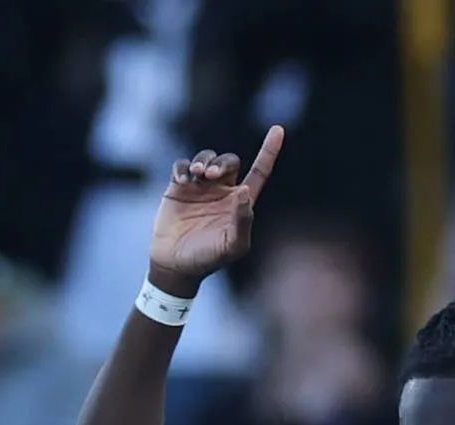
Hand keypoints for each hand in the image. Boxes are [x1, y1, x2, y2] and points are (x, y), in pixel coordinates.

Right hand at [148, 129, 284, 291]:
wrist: (176, 264)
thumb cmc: (208, 258)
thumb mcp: (232, 245)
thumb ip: (243, 221)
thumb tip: (245, 191)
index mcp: (240, 203)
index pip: (259, 172)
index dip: (268, 152)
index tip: (278, 129)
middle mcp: (222, 191)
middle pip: (229, 161)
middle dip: (223, 162)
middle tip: (212, 175)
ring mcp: (200, 188)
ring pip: (206, 158)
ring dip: (204, 161)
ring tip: (199, 174)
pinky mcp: (178, 187)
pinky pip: (182, 165)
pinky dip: (183, 167)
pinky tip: (183, 179)